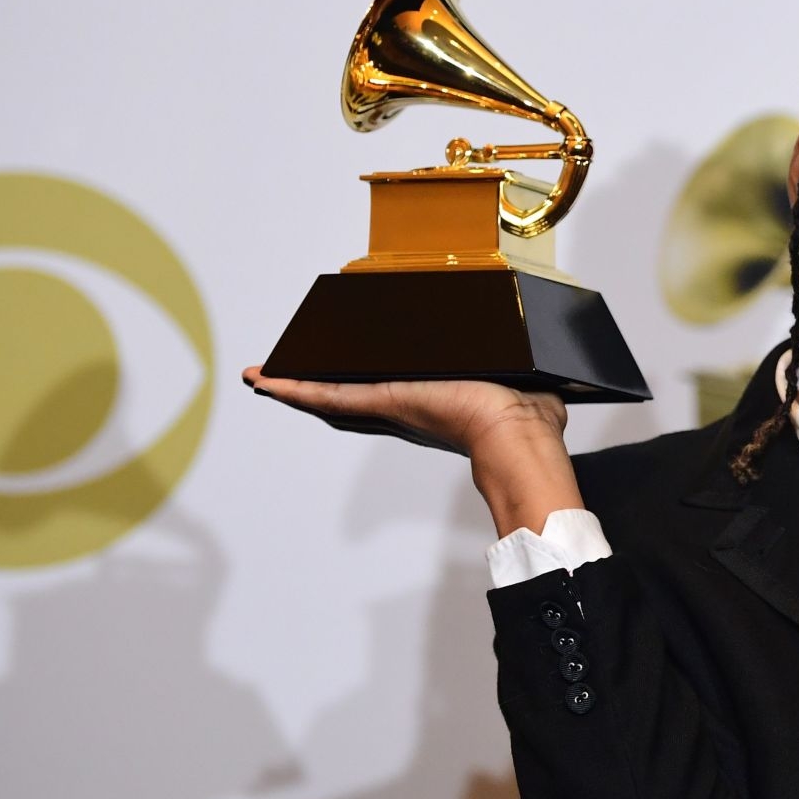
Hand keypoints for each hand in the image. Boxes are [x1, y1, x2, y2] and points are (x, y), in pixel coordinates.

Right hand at [240, 366, 581, 535]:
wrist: (521, 435)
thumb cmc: (529, 416)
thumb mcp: (516, 374)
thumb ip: (515, 368)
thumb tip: (537, 363)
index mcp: (431, 401)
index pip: (382, 393)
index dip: (353, 387)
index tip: (329, 379)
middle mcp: (406, 407)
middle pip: (346, 397)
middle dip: (310, 388)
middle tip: (276, 378)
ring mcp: (393, 407)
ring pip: (333, 397)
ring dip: (294, 387)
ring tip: (260, 377)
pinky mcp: (389, 401)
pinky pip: (337, 395)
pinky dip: (301, 390)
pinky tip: (271, 383)